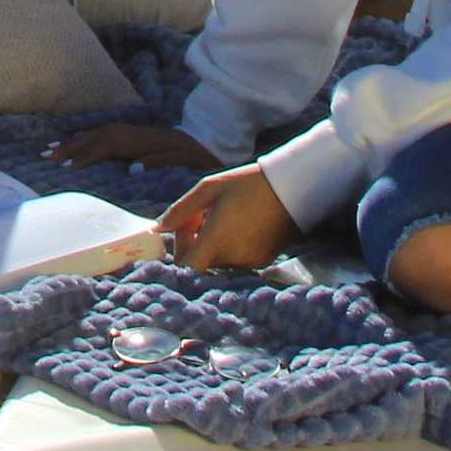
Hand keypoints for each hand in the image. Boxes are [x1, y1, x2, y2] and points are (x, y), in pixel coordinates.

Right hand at [45, 122, 224, 175]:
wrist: (204, 139)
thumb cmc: (192, 155)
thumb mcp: (181, 160)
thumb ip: (158, 164)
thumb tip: (133, 170)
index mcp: (138, 140)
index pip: (106, 146)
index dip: (86, 155)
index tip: (67, 168)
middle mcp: (129, 133)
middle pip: (93, 137)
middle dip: (69, 146)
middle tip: (46, 157)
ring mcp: (128, 132)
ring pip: (94, 134)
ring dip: (72, 141)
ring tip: (50, 150)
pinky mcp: (129, 135)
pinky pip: (100, 135)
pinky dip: (83, 138)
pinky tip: (73, 143)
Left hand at [155, 165, 294, 271]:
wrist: (292, 187)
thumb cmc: (247, 183)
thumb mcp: (209, 189)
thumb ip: (180, 210)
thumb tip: (158, 228)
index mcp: (216, 240)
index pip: (186, 267)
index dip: (180, 249)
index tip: (185, 226)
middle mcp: (232, 257)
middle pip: (201, 261)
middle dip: (194, 240)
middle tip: (201, 214)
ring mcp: (249, 262)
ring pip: (218, 260)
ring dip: (212, 242)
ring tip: (222, 215)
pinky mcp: (262, 261)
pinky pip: (236, 259)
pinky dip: (231, 246)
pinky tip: (239, 223)